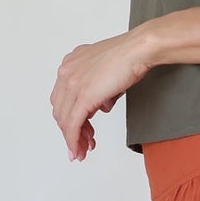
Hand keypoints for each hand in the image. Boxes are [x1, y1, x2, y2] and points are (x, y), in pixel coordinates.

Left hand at [50, 27, 154, 162]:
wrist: (138, 49)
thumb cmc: (129, 56)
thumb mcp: (105, 72)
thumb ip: (98, 88)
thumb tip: (100, 106)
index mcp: (70, 64)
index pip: (62, 99)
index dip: (69, 118)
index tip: (81, 130)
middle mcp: (66, 72)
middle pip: (61, 111)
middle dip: (71, 131)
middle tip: (83, 144)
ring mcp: (72, 84)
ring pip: (64, 120)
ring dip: (73, 139)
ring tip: (83, 150)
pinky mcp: (83, 96)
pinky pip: (73, 124)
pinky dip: (73, 140)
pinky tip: (78, 150)